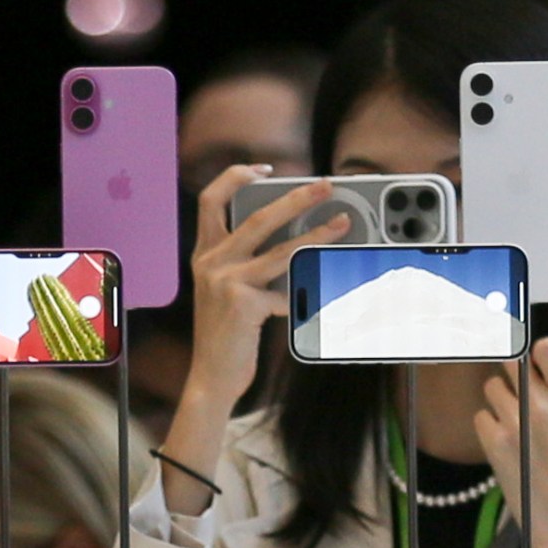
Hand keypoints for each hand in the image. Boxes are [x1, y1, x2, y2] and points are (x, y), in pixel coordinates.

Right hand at [181, 167, 346, 414]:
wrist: (211, 376)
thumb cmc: (226, 333)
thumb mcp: (225, 290)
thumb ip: (246, 262)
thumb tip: (293, 238)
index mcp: (205, 253)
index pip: (211, 199)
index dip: (236, 177)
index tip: (264, 170)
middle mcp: (211, 262)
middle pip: (257, 216)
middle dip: (296, 197)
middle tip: (325, 186)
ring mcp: (225, 282)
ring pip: (281, 250)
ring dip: (317, 235)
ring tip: (342, 225)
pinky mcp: (242, 304)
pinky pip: (285, 293)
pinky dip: (304, 296)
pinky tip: (316, 300)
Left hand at [477, 336, 547, 547]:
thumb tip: (531, 362)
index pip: (545, 348)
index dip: (531, 350)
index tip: (525, 353)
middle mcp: (545, 406)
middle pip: (511, 360)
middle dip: (509, 370)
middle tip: (513, 387)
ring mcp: (517, 423)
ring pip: (491, 388)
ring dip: (498, 402)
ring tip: (515, 427)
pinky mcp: (495, 442)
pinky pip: (481, 417)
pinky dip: (488, 428)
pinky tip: (504, 446)